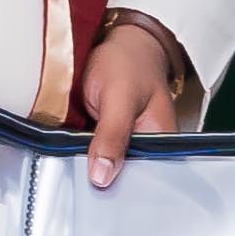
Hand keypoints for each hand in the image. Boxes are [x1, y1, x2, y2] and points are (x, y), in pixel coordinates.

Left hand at [78, 13, 197, 186]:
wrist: (113, 41)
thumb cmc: (128, 62)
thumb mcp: (120, 96)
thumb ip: (113, 135)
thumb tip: (102, 176)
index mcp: (163, 142)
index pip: (150, 179)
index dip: (127, 190)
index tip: (102, 193)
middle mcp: (145, 148)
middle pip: (126, 178)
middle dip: (105, 183)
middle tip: (83, 184)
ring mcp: (123, 145)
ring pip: (106, 170)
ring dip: (89, 171)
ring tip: (76, 176)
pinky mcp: (103, 140)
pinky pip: (92, 157)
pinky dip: (81, 159)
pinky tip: (72, 162)